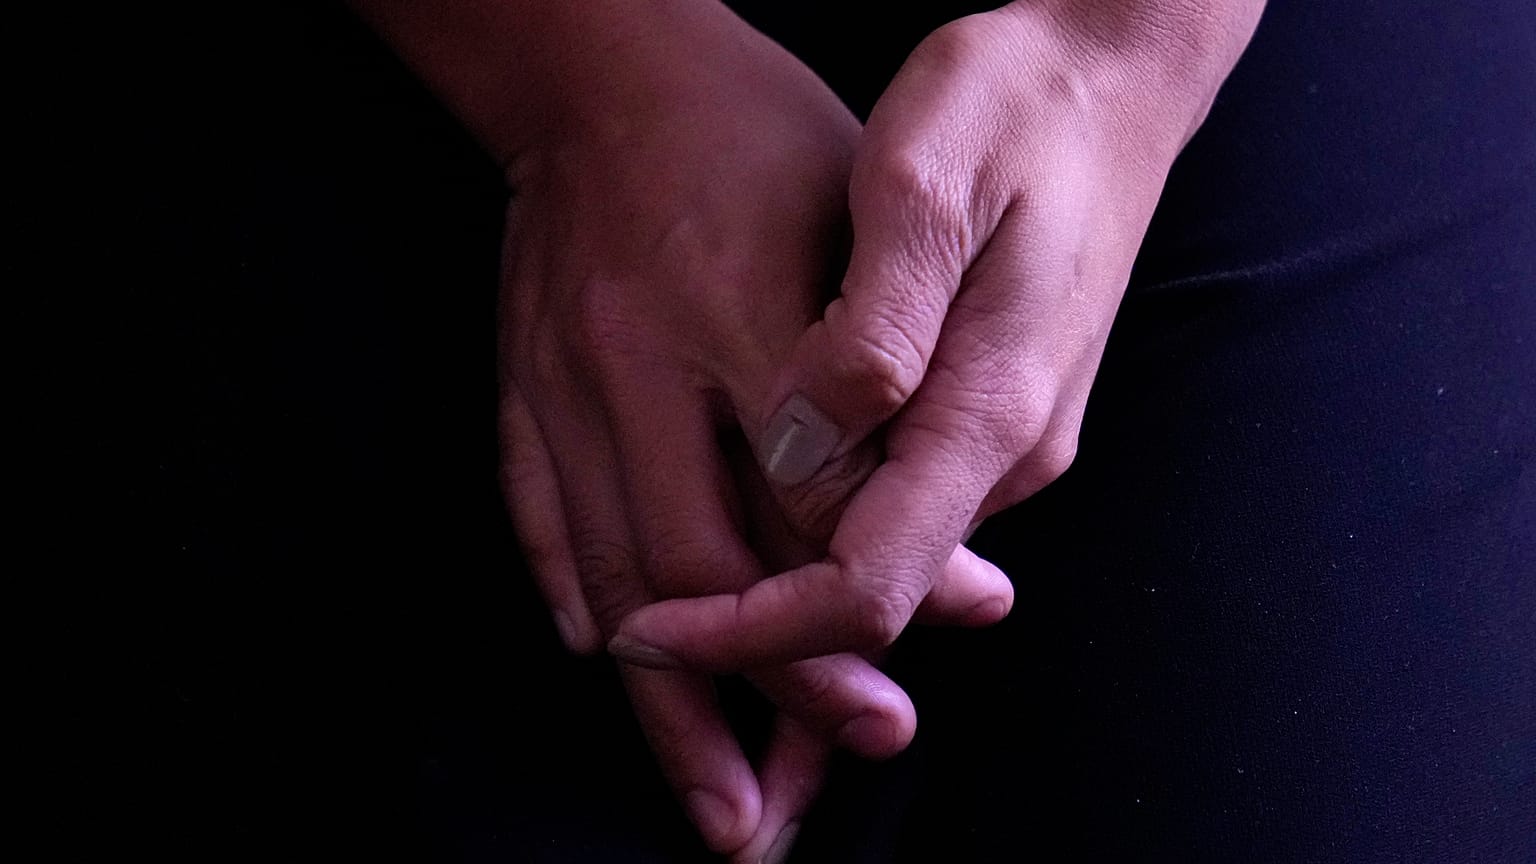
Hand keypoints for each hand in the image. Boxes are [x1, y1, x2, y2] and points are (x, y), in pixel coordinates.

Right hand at [491, 2, 1012, 854]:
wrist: (601, 68)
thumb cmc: (762, 139)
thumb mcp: (861, 230)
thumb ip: (897, 405)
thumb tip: (960, 573)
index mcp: (741, 314)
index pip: (798, 509)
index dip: (845, 622)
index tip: (885, 707)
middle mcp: (640, 359)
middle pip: (698, 566)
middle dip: (756, 695)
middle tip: (791, 806)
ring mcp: (563, 374)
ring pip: (613, 570)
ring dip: (663, 700)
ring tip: (712, 802)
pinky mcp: (517, 378)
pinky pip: (533, 510)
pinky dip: (572, 593)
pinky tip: (606, 661)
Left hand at [611, 0, 1264, 669]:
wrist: (1111, 77)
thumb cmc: (1017, 104)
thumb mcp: (927, 182)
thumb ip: (872, 330)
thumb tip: (805, 443)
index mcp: (988, 405)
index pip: (870, 584)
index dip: (754, 633)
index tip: (651, 635)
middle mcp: (1006, 448)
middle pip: (872, 596)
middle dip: (757, 643)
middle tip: (640, 643)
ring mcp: (1004, 434)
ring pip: (881, 552)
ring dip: (780, 592)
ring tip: (672, 597)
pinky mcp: (989, 408)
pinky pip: (895, 499)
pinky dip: (816, 528)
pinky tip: (749, 502)